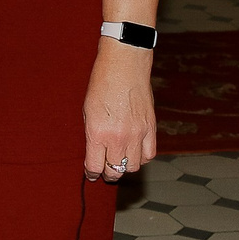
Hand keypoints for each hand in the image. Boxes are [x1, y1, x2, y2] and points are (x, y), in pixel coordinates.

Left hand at [84, 40, 156, 180]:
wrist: (124, 66)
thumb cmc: (101, 83)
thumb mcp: (87, 110)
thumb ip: (92, 134)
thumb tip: (94, 152)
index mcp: (97, 132)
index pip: (95, 166)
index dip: (92, 173)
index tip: (92, 174)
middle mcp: (118, 137)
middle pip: (115, 170)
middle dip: (108, 173)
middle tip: (106, 171)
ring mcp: (137, 134)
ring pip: (134, 167)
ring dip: (126, 166)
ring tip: (120, 160)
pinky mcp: (151, 128)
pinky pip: (149, 155)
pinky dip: (142, 157)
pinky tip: (135, 151)